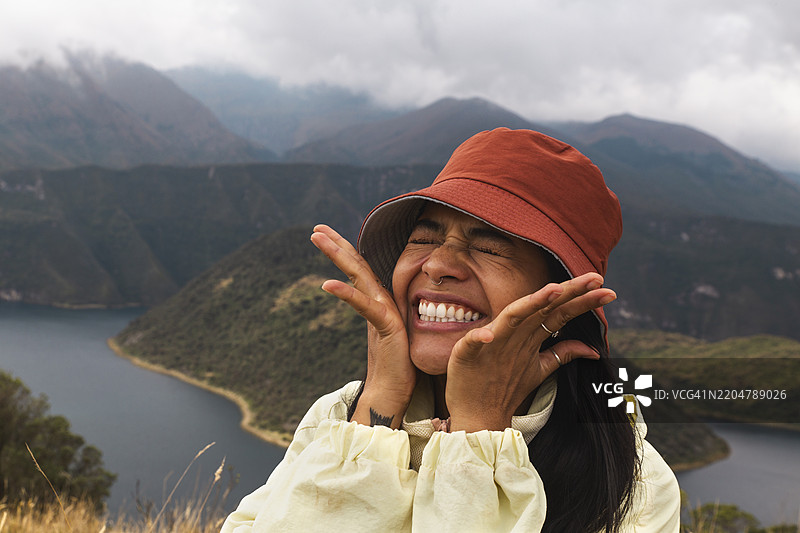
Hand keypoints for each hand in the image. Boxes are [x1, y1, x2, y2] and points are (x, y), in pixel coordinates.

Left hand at [310, 225, 415, 427]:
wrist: (393, 391)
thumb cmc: (388, 365)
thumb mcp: (377, 331)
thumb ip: (371, 312)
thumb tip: (362, 300)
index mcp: (377, 300)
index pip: (358, 268)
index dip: (343, 249)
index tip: (323, 233)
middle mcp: (381, 300)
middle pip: (357, 265)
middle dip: (336, 244)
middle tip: (315, 228)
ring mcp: (385, 311)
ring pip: (359, 275)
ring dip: (338, 255)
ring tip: (317, 238)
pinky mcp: (388, 326)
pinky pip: (364, 306)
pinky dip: (346, 294)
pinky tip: (327, 285)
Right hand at [444, 273, 615, 432]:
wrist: (474, 414)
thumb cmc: (501, 387)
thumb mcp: (537, 369)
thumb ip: (560, 355)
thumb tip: (593, 350)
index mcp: (528, 337)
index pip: (559, 313)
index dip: (582, 301)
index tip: (606, 290)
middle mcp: (512, 336)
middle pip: (543, 308)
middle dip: (569, 292)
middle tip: (596, 278)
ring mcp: (491, 344)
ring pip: (513, 318)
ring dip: (530, 304)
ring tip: (554, 290)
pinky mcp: (466, 354)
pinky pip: (474, 343)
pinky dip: (481, 337)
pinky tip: (490, 334)